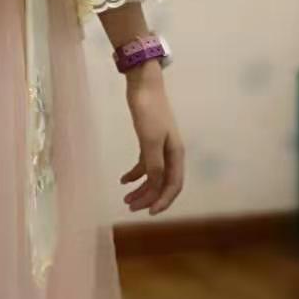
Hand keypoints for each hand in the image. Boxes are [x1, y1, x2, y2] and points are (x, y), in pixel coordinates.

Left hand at [121, 64, 184, 214]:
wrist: (144, 85)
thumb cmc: (149, 112)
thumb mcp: (150, 140)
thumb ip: (155, 165)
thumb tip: (157, 186)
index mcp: (176, 154)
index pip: (174, 185)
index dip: (163, 201)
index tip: (149, 213)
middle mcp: (171, 153)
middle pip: (163, 183)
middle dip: (149, 197)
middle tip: (130, 207)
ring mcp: (160, 147)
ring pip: (153, 176)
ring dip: (141, 188)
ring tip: (125, 199)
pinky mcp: (149, 140)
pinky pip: (145, 164)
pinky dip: (135, 174)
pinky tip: (123, 180)